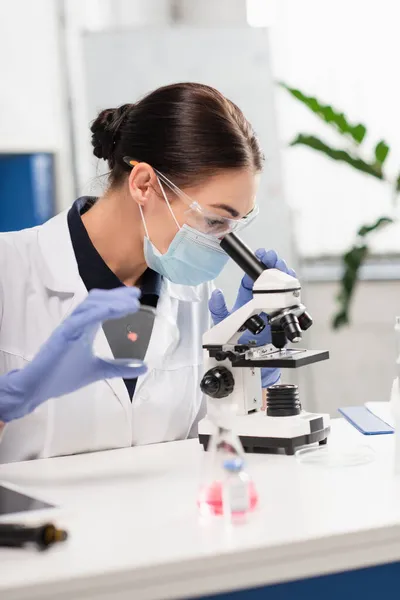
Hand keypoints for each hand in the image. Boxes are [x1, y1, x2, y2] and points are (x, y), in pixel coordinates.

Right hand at [0, 288, 146, 421]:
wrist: (38, 388)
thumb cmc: (64, 375)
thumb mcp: (100, 371)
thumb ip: (120, 367)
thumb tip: (144, 367)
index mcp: (85, 328)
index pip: (103, 306)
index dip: (118, 299)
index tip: (136, 296)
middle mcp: (78, 323)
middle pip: (97, 301)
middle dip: (117, 295)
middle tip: (136, 294)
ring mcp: (69, 327)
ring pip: (90, 306)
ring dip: (111, 301)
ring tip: (130, 303)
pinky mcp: (62, 335)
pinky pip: (80, 319)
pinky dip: (97, 312)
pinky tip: (112, 309)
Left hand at [209, 249, 294, 387]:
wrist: (248, 367)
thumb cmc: (236, 345)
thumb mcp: (222, 326)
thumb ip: (218, 310)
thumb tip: (216, 295)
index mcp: (248, 299)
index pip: (255, 277)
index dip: (259, 263)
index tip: (262, 254)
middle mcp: (264, 304)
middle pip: (273, 280)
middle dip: (276, 266)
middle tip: (274, 259)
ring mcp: (276, 313)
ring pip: (285, 292)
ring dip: (286, 280)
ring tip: (284, 272)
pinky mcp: (284, 325)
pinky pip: (293, 311)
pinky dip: (294, 302)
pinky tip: (292, 295)